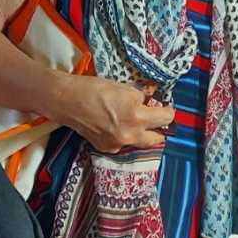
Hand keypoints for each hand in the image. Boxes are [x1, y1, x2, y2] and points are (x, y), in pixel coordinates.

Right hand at [52, 75, 174, 153]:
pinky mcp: (106, 148)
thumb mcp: (128, 90)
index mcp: (138, 117)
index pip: (166, 119)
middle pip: (157, 138)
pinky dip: (125, 137)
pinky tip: (117, 126)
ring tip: (135, 122)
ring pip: (140, 143)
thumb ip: (145, 99)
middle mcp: (130, 135)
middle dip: (159, 129)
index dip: (168, 112)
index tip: (166, 108)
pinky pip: (123, 145)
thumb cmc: (98, 90)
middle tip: (155, 119)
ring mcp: (117, 144)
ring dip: (142, 134)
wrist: (69, 101)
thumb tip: (155, 102)